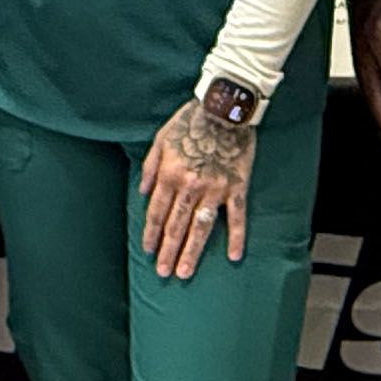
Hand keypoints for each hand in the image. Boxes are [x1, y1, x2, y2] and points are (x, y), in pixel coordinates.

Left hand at [140, 100, 256, 279]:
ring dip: (192, 251)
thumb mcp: (161, 139)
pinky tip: (232, 256)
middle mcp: (190, 186)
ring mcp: (215, 189)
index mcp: (170, 175)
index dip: (151, 233)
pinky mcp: (237, 187)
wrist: (225, 108)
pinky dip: (236, 237)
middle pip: (176, 225)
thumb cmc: (191, 121)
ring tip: (185, 272)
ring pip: (201, 227)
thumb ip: (150, 168)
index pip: (157, 212)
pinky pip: (237, 216)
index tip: (148, 250)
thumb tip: (142, 192)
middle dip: (168, 250)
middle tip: (163, 273)